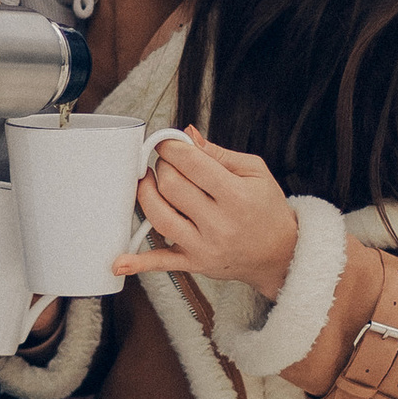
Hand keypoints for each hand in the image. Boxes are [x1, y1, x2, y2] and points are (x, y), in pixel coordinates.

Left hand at [113, 128, 299, 299]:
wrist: (279, 253)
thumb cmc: (266, 208)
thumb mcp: (255, 173)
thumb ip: (219, 154)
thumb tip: (188, 135)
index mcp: (236, 195)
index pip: (191, 163)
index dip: (171, 147)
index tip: (166, 142)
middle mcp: (219, 223)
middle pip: (171, 186)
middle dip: (162, 166)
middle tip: (166, 162)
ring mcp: (204, 246)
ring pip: (160, 216)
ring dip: (145, 194)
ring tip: (147, 181)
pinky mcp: (195, 263)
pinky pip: (162, 263)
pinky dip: (139, 263)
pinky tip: (118, 263)